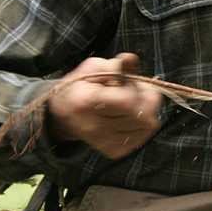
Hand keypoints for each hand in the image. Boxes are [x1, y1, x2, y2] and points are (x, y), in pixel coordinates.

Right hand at [47, 53, 161, 158]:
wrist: (63, 115)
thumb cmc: (81, 87)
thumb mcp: (93, 67)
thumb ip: (115, 64)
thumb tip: (131, 59)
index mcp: (86, 102)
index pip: (127, 101)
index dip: (137, 89)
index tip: (132, 82)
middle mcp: (95, 127)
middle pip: (143, 116)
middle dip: (148, 99)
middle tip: (139, 91)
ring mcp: (105, 142)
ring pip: (148, 127)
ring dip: (148, 112)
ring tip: (135, 103)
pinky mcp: (113, 151)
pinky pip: (143, 137)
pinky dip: (143, 125)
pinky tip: (132, 116)